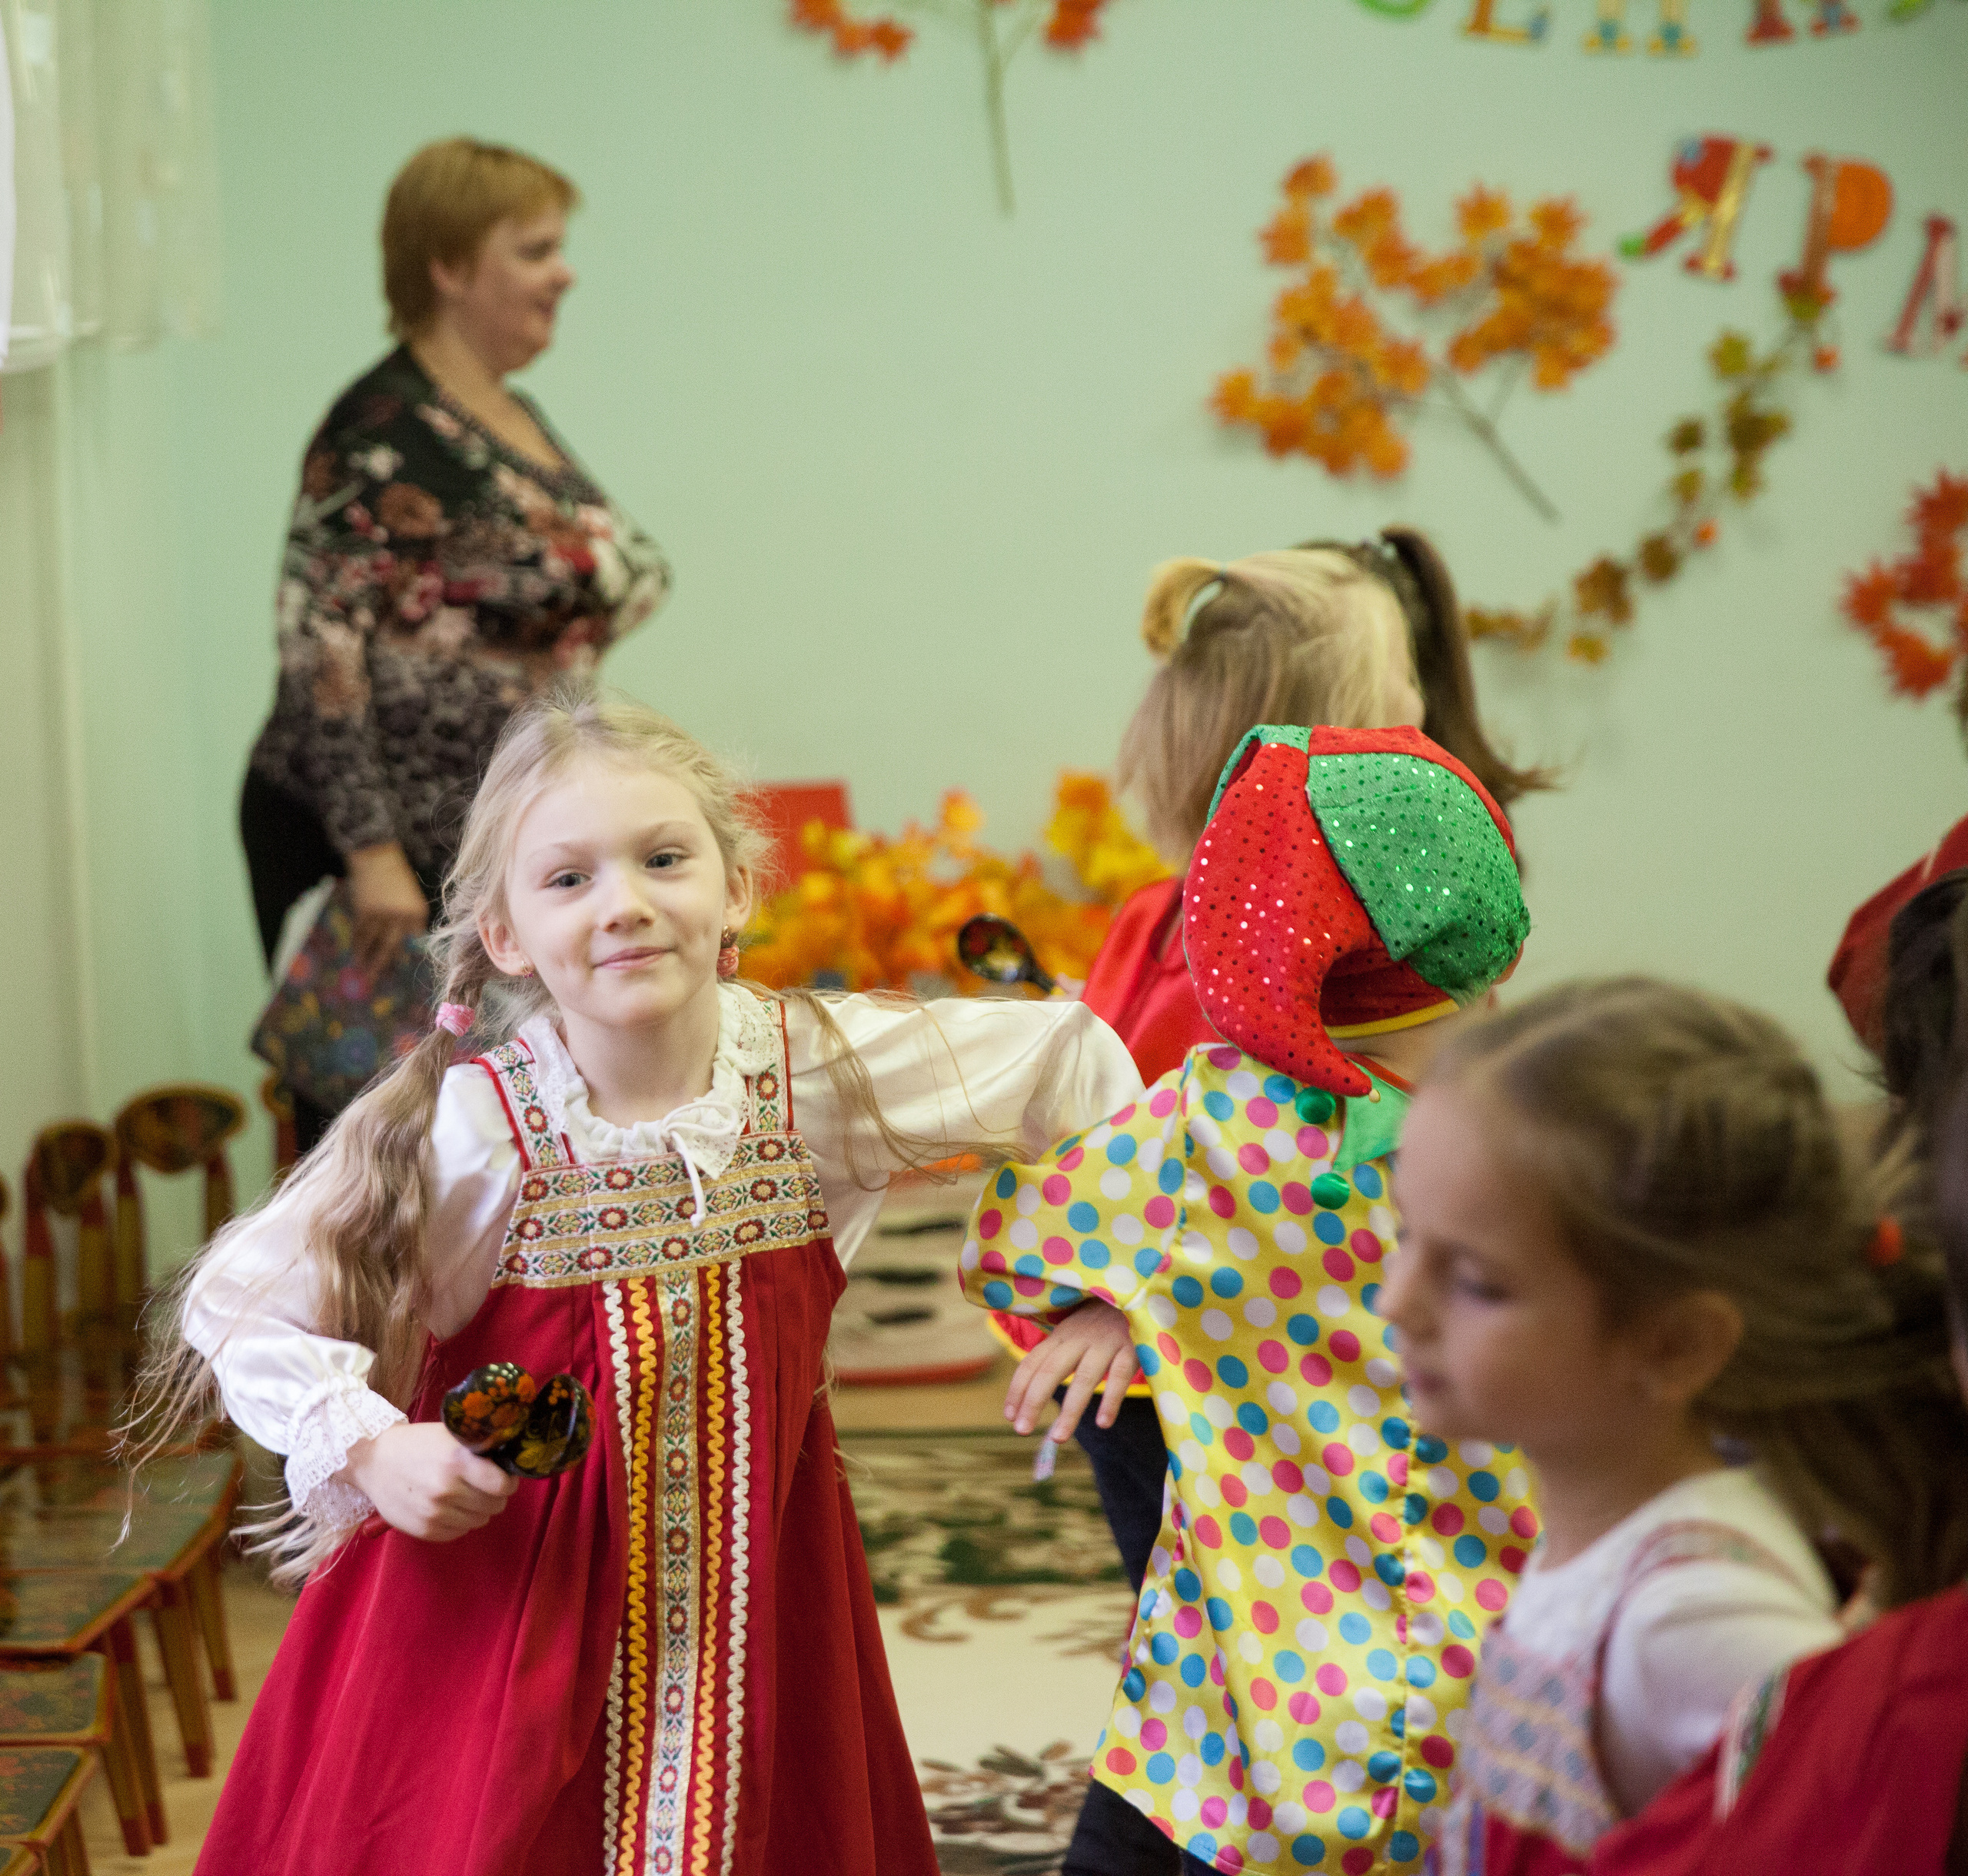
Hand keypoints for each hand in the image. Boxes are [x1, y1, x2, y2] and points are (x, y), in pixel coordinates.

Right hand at [341, 1422, 517, 1540]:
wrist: (373, 1461)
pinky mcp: (423, 1530)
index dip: (508, 1482)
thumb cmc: (417, 1444)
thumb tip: (509, 1461)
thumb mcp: (450, 1434)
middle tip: (483, 1486)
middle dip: (494, 1496)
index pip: (502, 1485)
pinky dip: (459, 1522)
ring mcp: (434, 1513)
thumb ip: (479, 1449)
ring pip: (479, 1521)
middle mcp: (446, 1489)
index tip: (504, 1477)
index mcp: (457, 1461)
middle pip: (494, 1505)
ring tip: (463, 1495)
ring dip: (477, 1510)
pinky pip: (458, 1533)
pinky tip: (447, 1507)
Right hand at [346, 842, 428, 979]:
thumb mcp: (413, 899)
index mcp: (417, 913)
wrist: (378, 857)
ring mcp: (381, 914)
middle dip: (383, 967)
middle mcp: (401, 916)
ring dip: (365, 959)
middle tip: (376, 983)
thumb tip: (405, 948)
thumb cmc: (398, 880)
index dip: (405, 959)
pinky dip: (357, 944)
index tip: (399, 974)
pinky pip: (360, 933)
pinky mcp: (364, 911)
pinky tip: (355, 954)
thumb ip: (410, 922)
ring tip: (362, 972)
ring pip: (371, 943)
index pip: (413, 943)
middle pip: (391, 948)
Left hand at [1004, 1300, 1139, 1444]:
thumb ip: (1056, 1356)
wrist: (1138, 1290)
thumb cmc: (1102, 1319)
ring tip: (1058, 1438)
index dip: (1018, 1389)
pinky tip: (1103, 1423)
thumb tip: (1031, 1393)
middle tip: (1022, 1431)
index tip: (1009, 1416)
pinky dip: (1111, 1399)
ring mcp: (1106, 1341)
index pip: (1032, 1363)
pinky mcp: (1132, 1346)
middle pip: (1051, 1370)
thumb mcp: (1074, 1331)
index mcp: (1061, 1334)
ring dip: (1070, 1410)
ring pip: (1084, 1378)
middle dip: (1034, 1401)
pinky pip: (1120, 1375)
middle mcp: (1079, 1337)